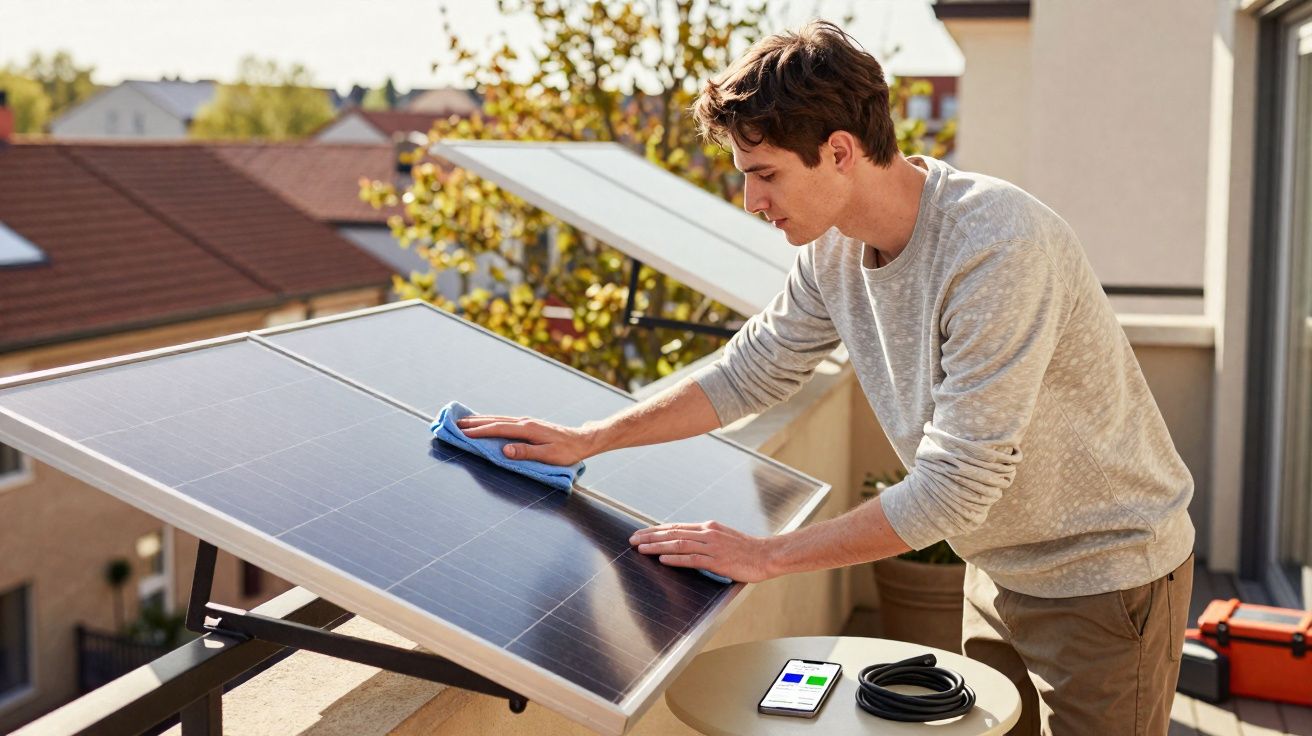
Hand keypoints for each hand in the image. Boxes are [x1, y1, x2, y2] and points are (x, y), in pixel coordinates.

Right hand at [455, 415, 598, 465]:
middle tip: (456, 423)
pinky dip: (492, 421)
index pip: (498, 429)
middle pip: (495, 420)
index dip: (479, 431)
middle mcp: (525, 422)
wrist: (582, 440)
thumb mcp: (548, 455)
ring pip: (499, 419)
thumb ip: (526, 453)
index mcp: (527, 429)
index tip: (463, 433)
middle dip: (475, 422)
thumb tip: (504, 450)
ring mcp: (527, 422)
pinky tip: (488, 423)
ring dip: (482, 420)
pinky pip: (505, 421)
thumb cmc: (567, 451)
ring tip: (465, 421)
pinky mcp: (529, 424)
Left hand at [629, 520, 775, 583]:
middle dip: (650, 536)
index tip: (641, 532)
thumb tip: (687, 544)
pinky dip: (676, 559)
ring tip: (641, 548)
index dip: (657, 530)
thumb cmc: (746, 551)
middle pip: (673, 532)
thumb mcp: (724, 539)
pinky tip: (663, 559)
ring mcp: (712, 546)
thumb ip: (706, 540)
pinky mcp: (717, 560)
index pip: (677, 527)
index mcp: (708, 527)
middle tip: (632, 539)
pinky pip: (693, 559)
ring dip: (658, 546)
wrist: (767, 555)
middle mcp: (708, 533)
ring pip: (679, 544)